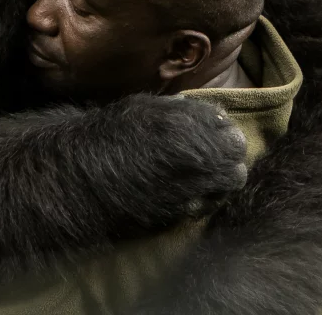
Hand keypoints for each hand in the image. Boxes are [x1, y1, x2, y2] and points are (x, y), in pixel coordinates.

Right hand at [101, 94, 247, 230]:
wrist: (84, 175)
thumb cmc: (112, 133)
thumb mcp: (147, 107)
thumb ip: (184, 110)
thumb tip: (216, 115)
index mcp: (189, 129)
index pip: (232, 134)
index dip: (225, 133)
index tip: (216, 133)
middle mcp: (196, 160)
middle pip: (237, 160)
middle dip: (229, 154)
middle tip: (215, 154)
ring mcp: (190, 190)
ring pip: (230, 184)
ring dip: (223, 175)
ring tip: (207, 172)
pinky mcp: (179, 214)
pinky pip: (209, 204)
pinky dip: (207, 196)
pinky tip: (193, 190)